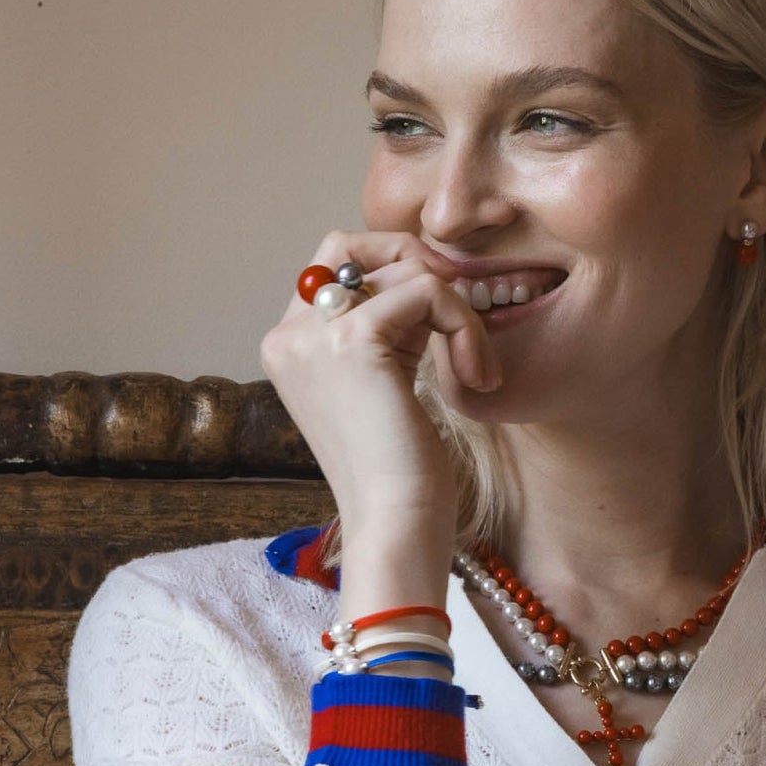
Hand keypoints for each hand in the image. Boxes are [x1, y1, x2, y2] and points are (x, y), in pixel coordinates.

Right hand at [259, 231, 502, 531]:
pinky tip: (477, 374)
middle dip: (414, 260)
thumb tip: (425, 267)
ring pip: (403, 269)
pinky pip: (427, 291)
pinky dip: (464, 324)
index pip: (332, 264)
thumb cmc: (399, 465)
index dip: (393, 267)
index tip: (443, 309)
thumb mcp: (383, 378)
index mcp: (287, 345)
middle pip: (350, 243)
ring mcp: (313, 336)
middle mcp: (288, 335)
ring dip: (457, 309)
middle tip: (459, 304)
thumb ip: (386, 324)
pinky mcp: (352, 339)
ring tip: (475, 364)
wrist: (396, 522)